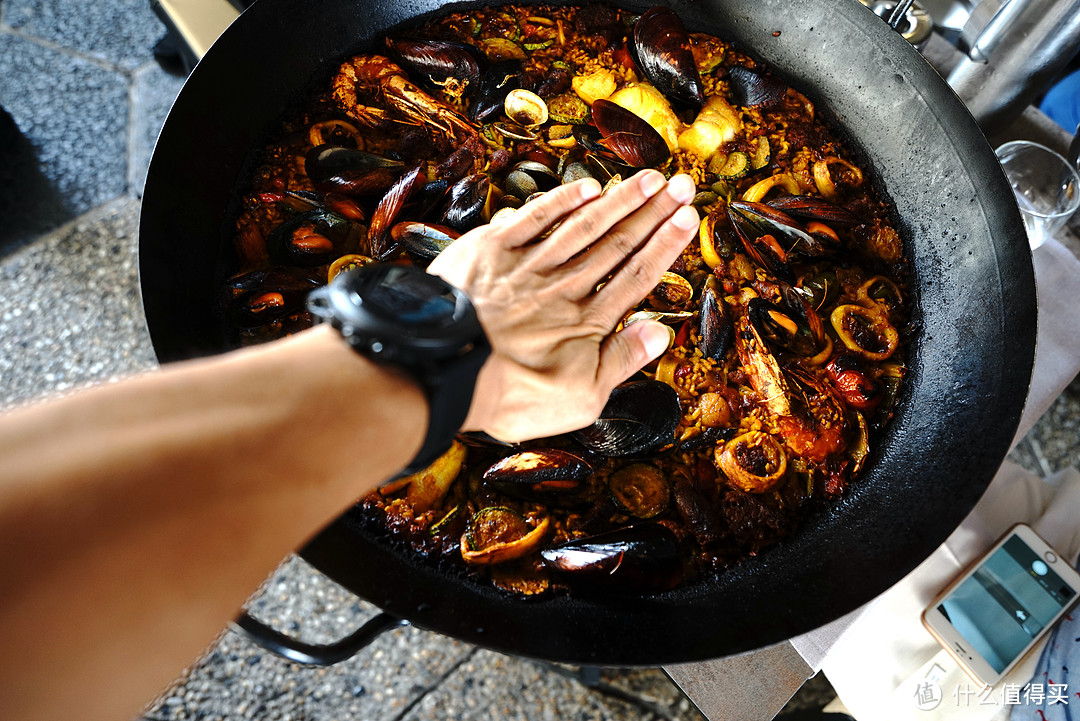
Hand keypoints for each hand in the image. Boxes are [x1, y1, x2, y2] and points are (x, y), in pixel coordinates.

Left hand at [427, 169, 698, 441]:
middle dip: (653, 212)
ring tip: (648, 178)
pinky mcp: (491, 252)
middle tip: (683, 183)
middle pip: (617, 244)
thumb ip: (621, 361)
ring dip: (618, 200)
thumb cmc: (513, 396)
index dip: (665, 245)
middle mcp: (563, 287)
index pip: (637, 276)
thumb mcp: (580, 399)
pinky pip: (533, 218)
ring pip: (582, 226)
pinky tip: (586, 186)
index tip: (689, 217)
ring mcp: (527, 266)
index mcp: (587, 323)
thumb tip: (660, 332)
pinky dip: (560, 201)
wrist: (447, 374)